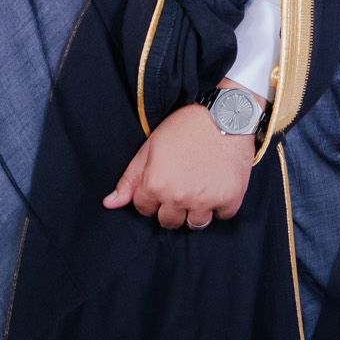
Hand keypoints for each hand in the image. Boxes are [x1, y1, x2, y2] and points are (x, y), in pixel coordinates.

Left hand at [103, 86, 258, 229]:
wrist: (226, 115)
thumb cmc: (186, 127)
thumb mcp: (151, 147)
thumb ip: (130, 179)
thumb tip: (109, 204)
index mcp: (155, 185)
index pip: (144, 209)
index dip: (153, 193)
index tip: (165, 178)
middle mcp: (179, 198)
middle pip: (169, 222)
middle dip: (172, 206)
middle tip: (183, 183)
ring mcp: (206, 201)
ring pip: (195, 224)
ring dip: (196, 209)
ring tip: (201, 184)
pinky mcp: (230, 200)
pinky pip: (221, 216)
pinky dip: (221, 204)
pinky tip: (219, 183)